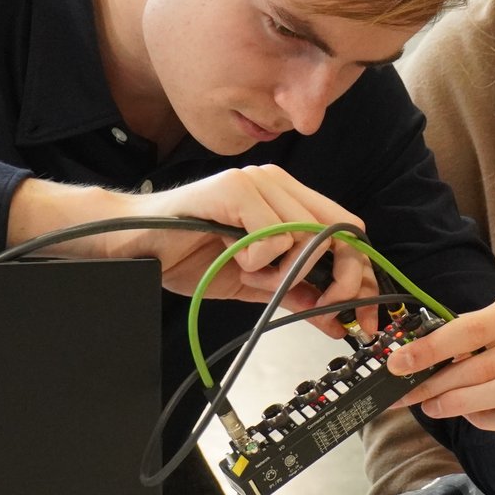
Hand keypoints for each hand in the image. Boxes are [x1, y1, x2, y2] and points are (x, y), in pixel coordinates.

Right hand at [4, 167, 376, 335]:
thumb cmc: (188, 254)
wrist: (136, 244)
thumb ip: (291, 288)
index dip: (358, 270)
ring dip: (282, 272)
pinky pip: (271, 236)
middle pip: (337, 232)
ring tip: (249, 273)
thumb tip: (331, 310)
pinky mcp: (235, 190)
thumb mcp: (251, 281)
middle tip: (324, 312)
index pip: (344, 228)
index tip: (358, 311)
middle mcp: (277, 183)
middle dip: (337, 280)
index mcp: (285, 198)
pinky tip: (231, 257)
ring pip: (306, 236)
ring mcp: (257, 182)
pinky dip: (256, 260)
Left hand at [385, 290, 494, 447]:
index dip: (432, 348)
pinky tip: (473, 417)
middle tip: (410, 395)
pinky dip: (492, 420)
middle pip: (485, 364)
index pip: (472, 327)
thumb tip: (406, 358)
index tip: (399, 364)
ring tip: (434, 408)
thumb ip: (459, 339)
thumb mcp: (493, 332)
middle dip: (440, 382)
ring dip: (461, 403)